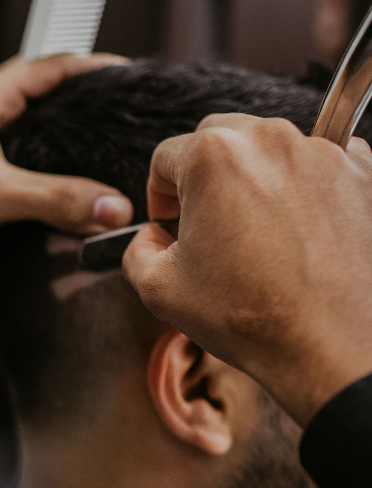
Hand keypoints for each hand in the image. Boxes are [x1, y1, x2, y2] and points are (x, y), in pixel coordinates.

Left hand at [0, 54, 132, 300]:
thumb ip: (57, 198)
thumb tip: (112, 206)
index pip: (49, 66)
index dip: (91, 67)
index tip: (126, 74)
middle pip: (40, 86)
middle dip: (79, 90)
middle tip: (116, 102)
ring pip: (27, 117)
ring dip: (59, 120)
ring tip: (96, 132)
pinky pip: (17, 146)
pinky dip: (43, 150)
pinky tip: (59, 172)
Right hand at [123, 113, 371, 426]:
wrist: (332, 348)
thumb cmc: (251, 318)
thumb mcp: (159, 288)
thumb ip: (139, 248)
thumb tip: (153, 237)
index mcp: (212, 156)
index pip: (165, 157)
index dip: (159, 194)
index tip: (170, 223)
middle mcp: (269, 140)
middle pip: (219, 139)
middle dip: (205, 179)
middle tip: (210, 226)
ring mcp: (322, 153)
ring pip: (269, 151)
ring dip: (255, 182)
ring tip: (258, 237)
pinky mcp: (362, 172)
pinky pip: (318, 165)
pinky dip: (304, 189)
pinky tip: (298, 234)